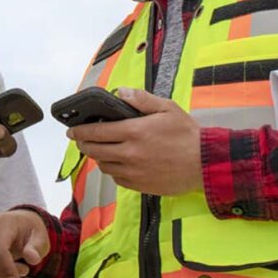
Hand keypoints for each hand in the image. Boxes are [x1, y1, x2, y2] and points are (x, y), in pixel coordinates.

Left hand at [67, 87, 203, 194]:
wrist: (206, 163)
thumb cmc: (187, 135)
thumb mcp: (167, 108)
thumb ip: (142, 100)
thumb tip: (121, 92)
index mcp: (134, 132)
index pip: (96, 132)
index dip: (80, 131)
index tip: (71, 130)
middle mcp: (130, 153)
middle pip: (95, 150)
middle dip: (84, 144)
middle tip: (81, 140)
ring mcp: (134, 171)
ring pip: (104, 166)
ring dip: (99, 158)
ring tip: (100, 150)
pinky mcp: (140, 185)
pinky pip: (118, 179)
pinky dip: (113, 171)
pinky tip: (118, 164)